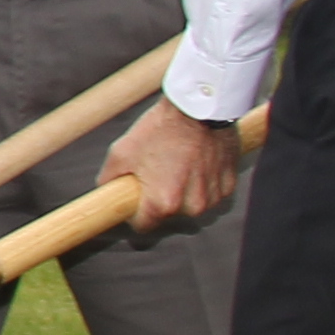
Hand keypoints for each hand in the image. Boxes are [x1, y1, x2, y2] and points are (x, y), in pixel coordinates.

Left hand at [109, 99, 237, 229]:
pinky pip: (210, 192)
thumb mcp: (121, 152)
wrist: (199, 107)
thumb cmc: (160, 128)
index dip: (135, 213)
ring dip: (184, 191)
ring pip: (191, 205)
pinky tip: (196, 161)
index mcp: (163, 202)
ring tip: (178, 163)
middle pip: (168, 214)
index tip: (135, 199)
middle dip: (160, 198)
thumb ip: (109, 179)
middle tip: (157, 171)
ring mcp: (213, 197)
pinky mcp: (229, 185)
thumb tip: (106, 191)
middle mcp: (191, 206)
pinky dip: (203, 182)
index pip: (143, 226)